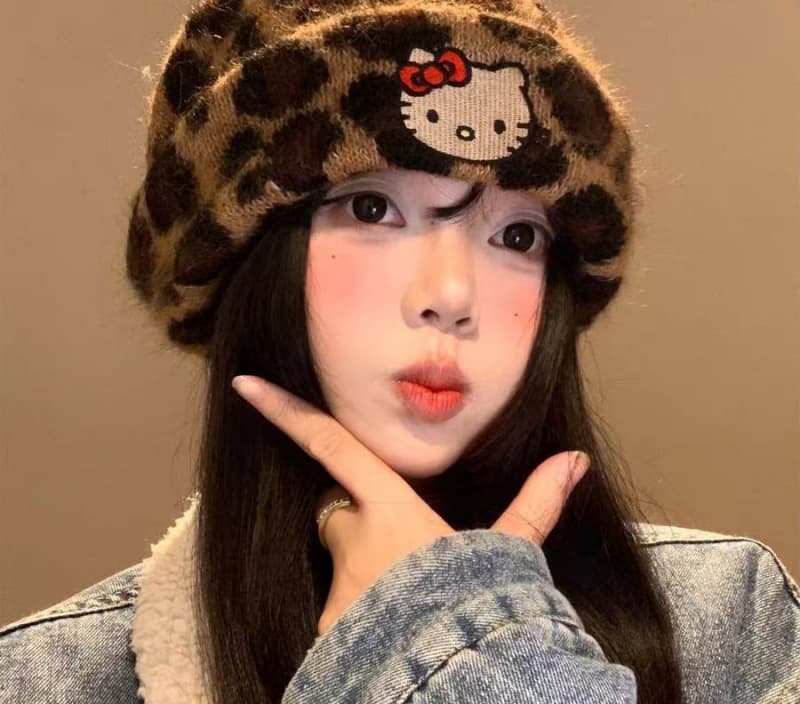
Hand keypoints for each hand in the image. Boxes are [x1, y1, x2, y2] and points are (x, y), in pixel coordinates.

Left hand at [231, 374, 590, 636]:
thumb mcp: (511, 554)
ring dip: (362, 580)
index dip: (286, 412)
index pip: (331, 447)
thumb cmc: (481, 607)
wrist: (454, 679)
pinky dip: (355, 622)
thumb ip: (536, 505)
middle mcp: (354, 544)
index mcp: (392, 511)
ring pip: (339, 570)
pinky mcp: (325, 636)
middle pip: (336, 516)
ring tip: (406, 610)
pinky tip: (391, 638)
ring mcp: (335, 591)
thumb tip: (573, 461)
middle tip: (400, 557)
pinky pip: (334, 617)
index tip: (244, 385)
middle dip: (355, 525)